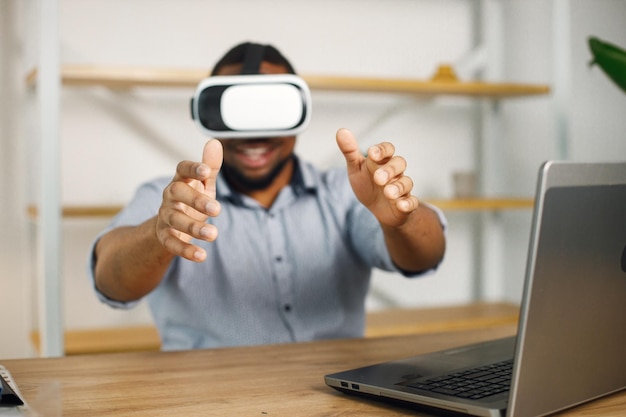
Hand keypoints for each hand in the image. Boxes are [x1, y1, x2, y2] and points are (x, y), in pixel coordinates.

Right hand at [156, 139, 222, 261]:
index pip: (182, 169)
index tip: (205, 171)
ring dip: (194, 228)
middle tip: (217, 208)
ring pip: (175, 220)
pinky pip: (173, 244)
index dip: (192, 169)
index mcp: (180, 180)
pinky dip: (186, 250)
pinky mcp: (165, 237)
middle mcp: (169, 197)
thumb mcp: (203, 184)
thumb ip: (210, 167)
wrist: (170, 226)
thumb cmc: (191, 200)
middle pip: (177, 193)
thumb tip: (215, 143)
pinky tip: (201, 255)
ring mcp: (165, 217)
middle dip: (195, 200)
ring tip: (213, 234)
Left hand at [336, 128, 418, 227]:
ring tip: (388, 193)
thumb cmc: (368, 185)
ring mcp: (402, 188)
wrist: (378, 210)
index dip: (382, 150)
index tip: (372, 153)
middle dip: (389, 170)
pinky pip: (412, 202)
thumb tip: (341, 131)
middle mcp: (395, 172)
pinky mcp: (406, 204)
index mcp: (382, 161)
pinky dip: (408, 204)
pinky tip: (401, 205)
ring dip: (398, 187)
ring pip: (406, 183)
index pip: (387, 149)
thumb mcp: (356, 169)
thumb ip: (350, 152)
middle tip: (378, 178)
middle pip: (399, 163)